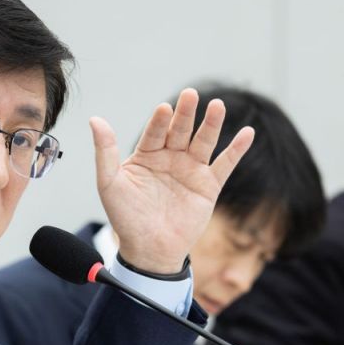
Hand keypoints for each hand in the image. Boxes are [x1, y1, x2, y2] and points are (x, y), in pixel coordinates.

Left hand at [90, 89, 253, 273]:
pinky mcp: (209, 186)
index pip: (154, 132)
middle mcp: (170, 158)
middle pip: (180, 130)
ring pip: (203, 141)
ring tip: (217, 105)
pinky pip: (225, 165)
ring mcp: (191, 170)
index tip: (164, 108)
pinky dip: (237, 149)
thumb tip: (95, 120)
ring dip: (212, 124)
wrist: (149, 249)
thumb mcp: (110, 183)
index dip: (159, 121)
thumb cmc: (126, 218)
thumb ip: (105, 152)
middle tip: (190, 95)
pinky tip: (248, 133)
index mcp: (147, 155)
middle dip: (186, 114)